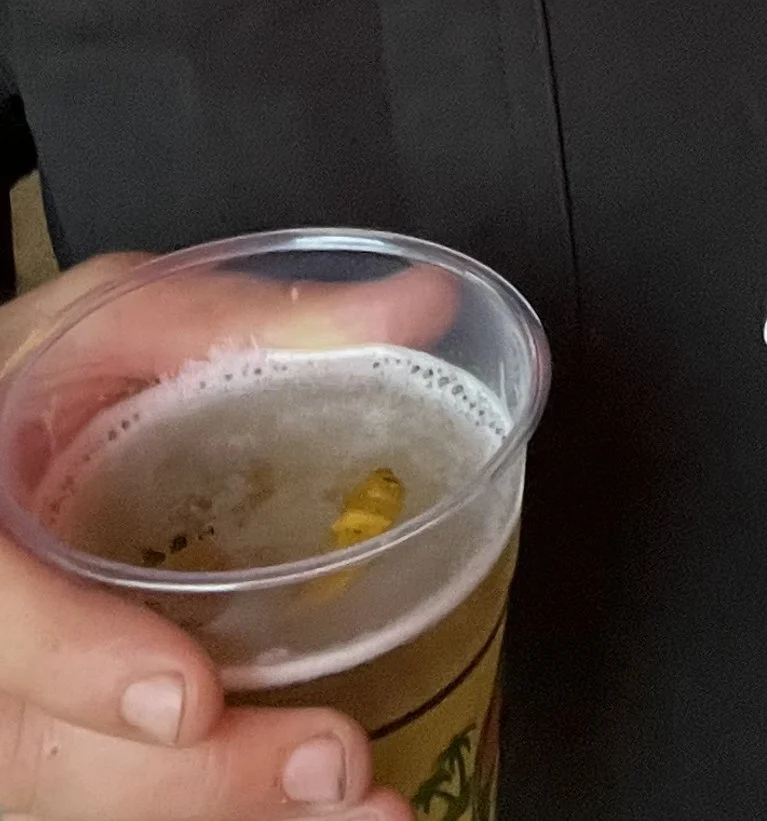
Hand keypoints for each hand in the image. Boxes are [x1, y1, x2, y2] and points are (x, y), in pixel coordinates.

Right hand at [0, 258, 424, 818]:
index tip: (189, 695)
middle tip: (338, 759)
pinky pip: (106, 804)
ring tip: (368, 806)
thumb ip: (234, 323)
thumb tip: (414, 307)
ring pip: (79, 801)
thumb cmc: (31, 389)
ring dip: (228, 812)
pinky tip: (317, 811)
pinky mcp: (44, 748)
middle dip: (202, 777)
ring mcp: (6, 707)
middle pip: (44, 753)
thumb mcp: (107, 323)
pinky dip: (218, 812)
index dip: (77, 663)